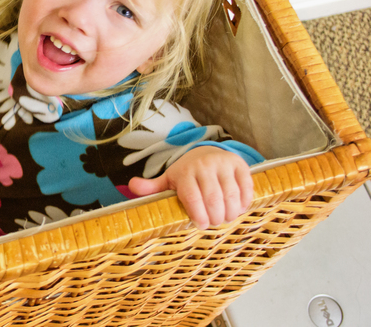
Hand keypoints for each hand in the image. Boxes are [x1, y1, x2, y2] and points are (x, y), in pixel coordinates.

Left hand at [127, 145, 252, 229]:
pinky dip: (244, 202)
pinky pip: (246, 187)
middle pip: (213, 199)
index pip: (192, 197)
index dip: (198, 215)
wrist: (206, 152)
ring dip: (231, 212)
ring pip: (231, 195)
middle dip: (215, 217)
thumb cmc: (186, 173)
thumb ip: (151, 187)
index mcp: (185, 172)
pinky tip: (239, 208)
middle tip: (214, 223)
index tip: (202, 225)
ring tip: (226, 217)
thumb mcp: (168, 179)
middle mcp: (204, 165)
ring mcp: (223, 164)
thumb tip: (132, 186)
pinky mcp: (239, 164)